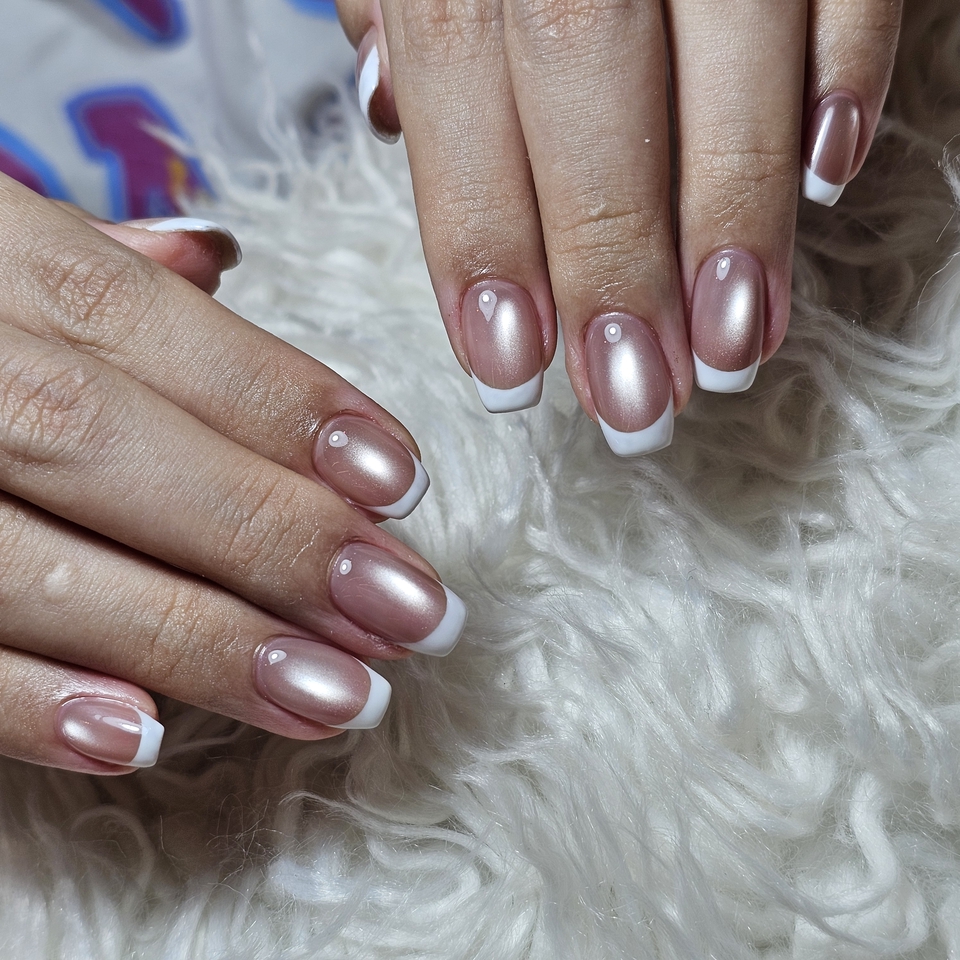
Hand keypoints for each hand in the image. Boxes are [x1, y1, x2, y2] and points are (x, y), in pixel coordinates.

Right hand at [0, 174, 464, 774]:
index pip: (148, 325)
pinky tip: (146, 735)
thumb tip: (217, 259)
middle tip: (412, 609)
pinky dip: (30, 698)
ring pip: (35, 559)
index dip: (286, 404)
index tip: (402, 480)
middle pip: (111, 445)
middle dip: (276, 537)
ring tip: (341, 693)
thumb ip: (90, 266)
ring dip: (201, 639)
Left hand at [337, 0, 901, 453]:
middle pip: (582, 74)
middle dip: (610, 258)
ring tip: (730, 350)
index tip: (509, 370)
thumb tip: (393, 109)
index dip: (483, 235)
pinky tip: (829, 175)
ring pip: (722, 33)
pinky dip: (846, 61)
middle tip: (631, 402)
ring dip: (731, 210)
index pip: (459, 78)